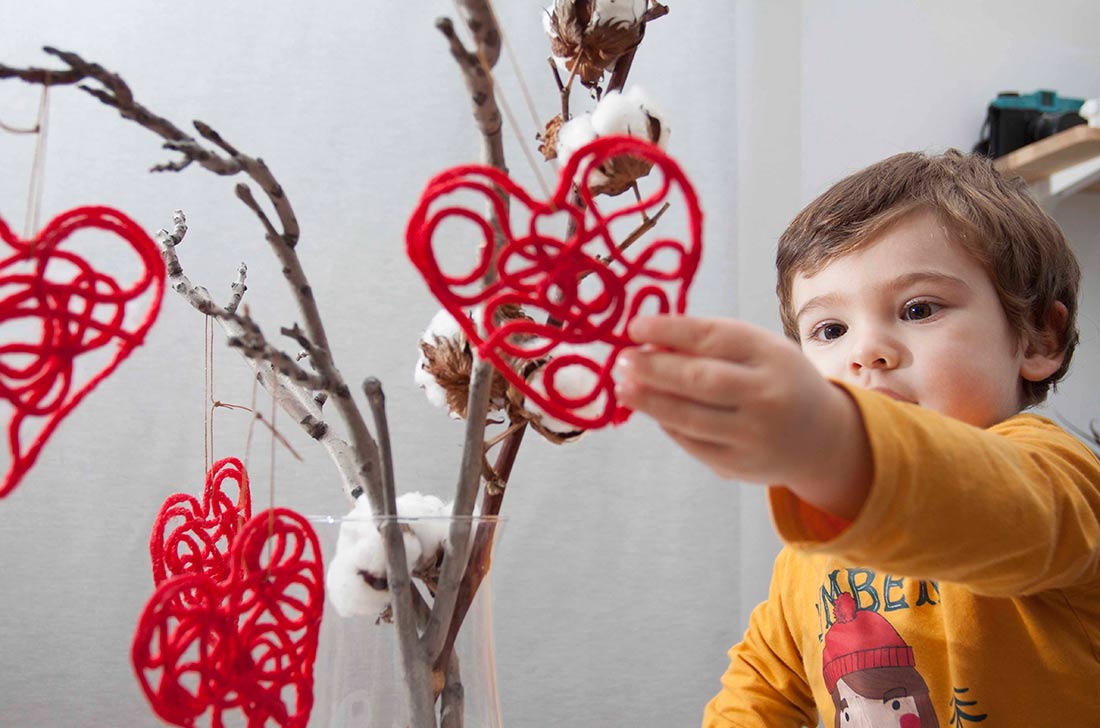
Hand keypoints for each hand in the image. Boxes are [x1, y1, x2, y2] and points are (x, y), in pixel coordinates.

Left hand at [616, 315, 870, 519]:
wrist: (823, 439)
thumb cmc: (777, 380)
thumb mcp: (760, 351)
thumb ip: (712, 344)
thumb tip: (649, 342)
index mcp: (771, 355)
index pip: (713, 338)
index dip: (669, 331)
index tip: (633, 327)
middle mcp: (766, 395)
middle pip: (699, 380)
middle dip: (654, 369)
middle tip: (621, 359)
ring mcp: (753, 435)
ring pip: (689, 417)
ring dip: (649, 401)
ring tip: (622, 387)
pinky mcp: (738, 465)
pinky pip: (692, 443)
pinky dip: (667, 425)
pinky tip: (650, 410)